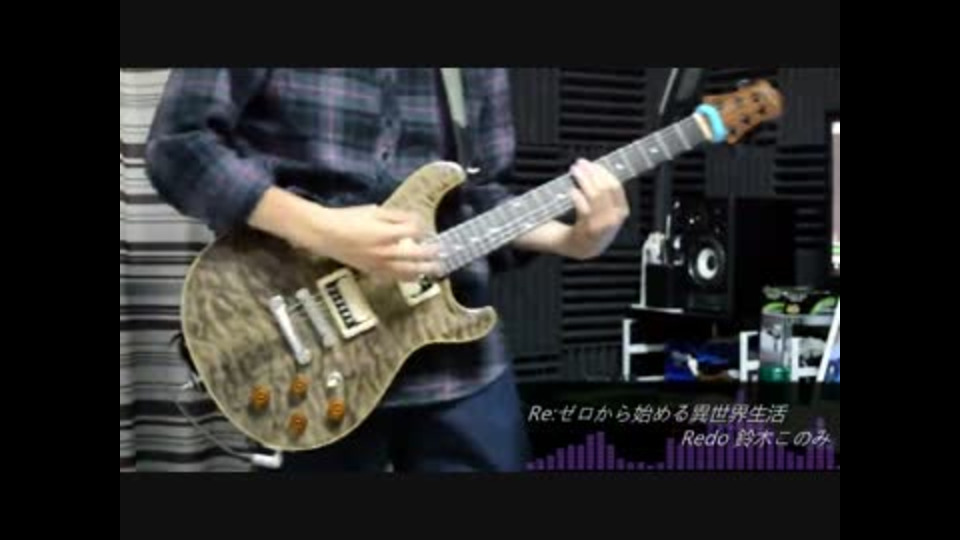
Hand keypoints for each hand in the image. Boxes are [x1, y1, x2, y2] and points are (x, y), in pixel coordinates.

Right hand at [301, 205, 441, 280]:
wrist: (325, 234)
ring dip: (423, 271)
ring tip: (434, 270)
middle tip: (442, 254)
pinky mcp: (371, 271)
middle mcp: (386, 252)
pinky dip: (405, 277)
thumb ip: (396, 217)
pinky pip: (393, 278)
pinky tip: (412, 276)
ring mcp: (379, 264)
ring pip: (407, 272)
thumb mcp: (373, 211)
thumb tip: (414, 220)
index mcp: (387, 234)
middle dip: (432, 255)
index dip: (422, 228)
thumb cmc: (348, 219)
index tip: (424, 226)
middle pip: (417, 256)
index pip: (414, 232)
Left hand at [564, 159, 629, 259]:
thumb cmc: (591, 225)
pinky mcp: (588, 231)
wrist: (581, 248)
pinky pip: (585, 210)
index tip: (592, 164)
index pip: (616, 187)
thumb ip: (603, 192)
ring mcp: (602, 226)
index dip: (603, 172)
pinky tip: (571, 190)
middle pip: (605, 189)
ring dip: (584, 180)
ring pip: (596, 197)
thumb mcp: (604, 210)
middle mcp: (614, 219)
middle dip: (592, 173)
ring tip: (574, 172)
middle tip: (580, 164)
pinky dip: (578, 197)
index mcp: (621, 211)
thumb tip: (597, 168)